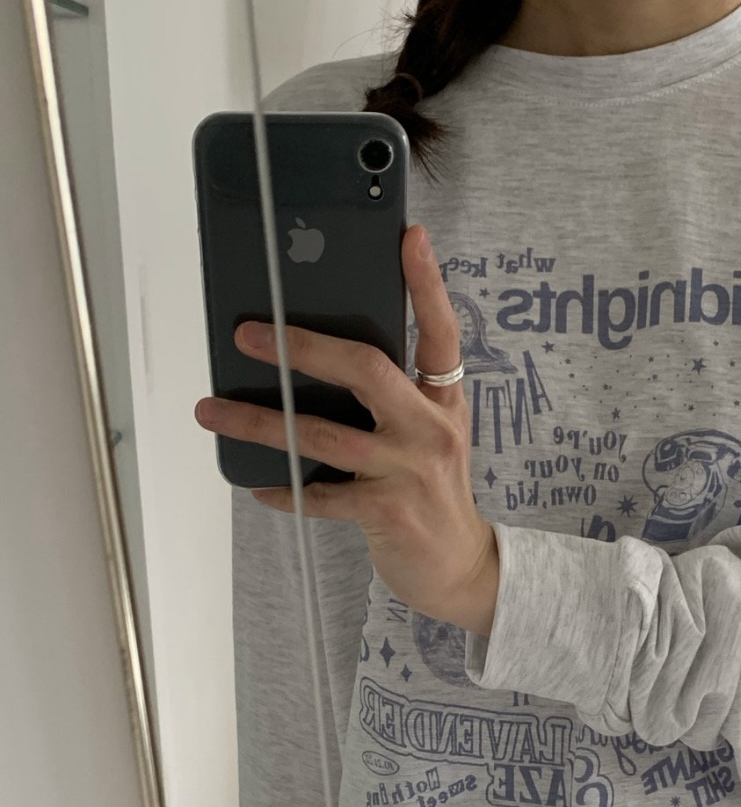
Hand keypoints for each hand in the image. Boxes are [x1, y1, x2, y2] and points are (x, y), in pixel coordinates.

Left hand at [193, 223, 498, 636]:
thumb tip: (319, 363)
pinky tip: (258, 483)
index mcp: (443, 403)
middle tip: (248, 334)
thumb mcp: (428, 438)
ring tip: (213, 410)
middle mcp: (430, 429)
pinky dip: (284, 488)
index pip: (441, 333)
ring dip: (260, 421)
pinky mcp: (387, 511)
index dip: (427, 283)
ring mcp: (409, 470)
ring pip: (322, 434)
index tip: (409, 237)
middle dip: (301, 347)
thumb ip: (394, 401)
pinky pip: (320, 494)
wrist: (460, 568)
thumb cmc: (433, 495)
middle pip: (366, 368)